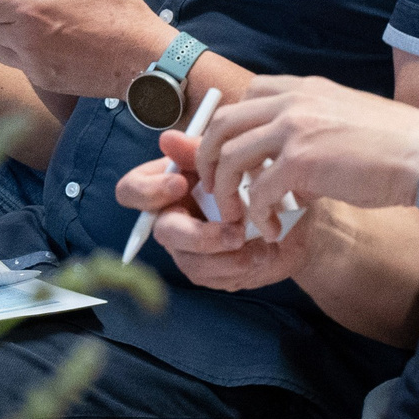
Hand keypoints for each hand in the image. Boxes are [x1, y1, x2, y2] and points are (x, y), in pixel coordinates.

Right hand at [120, 130, 315, 292]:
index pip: (131, 190)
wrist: (288, 213)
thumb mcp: (230, 158)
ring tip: (258, 246)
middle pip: (163, 232)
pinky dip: (241, 267)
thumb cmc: (251, 178)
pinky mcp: (208, 272)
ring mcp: (187, 249)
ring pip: (191, 262)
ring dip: (228, 256)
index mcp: (166, 187)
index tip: (182, 183)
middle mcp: (170, 219)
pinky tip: (264, 254)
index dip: (149, 190)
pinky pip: (214, 278)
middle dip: (200, 235)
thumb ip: (199, 151)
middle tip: (236, 232)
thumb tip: (168, 139)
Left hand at [194, 75, 418, 218]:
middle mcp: (294, 101)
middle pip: (224, 123)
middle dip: (209, 159)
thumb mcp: (348, 118)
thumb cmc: (398, 146)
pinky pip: (258, 192)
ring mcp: (294, 128)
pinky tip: (271, 230)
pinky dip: (258, 215)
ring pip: (229, 157)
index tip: (232, 155)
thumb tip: (293, 163)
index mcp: (306, 88)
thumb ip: (314, 128)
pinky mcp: (300, 162)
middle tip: (214, 188)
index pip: (249, 95)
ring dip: (227, 191)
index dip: (232, 127)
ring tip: (237, 215)